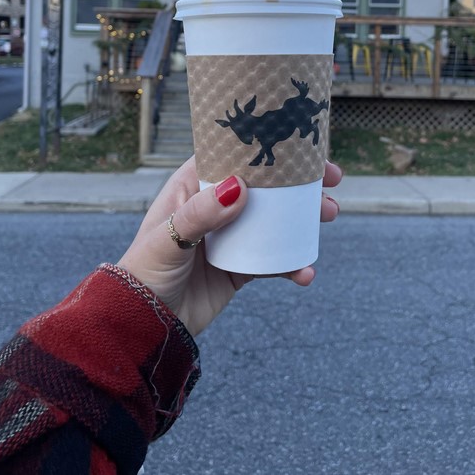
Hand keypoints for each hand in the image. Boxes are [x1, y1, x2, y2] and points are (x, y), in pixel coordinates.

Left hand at [118, 157, 341, 336]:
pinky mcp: (241, 267)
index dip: (266, 148)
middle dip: (298, 182)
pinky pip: (274, 260)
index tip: (301, 148)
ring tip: (329, 216)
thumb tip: (239, 186)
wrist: (143, 327)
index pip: (232, 157)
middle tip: (330, 181)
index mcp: (192, 188)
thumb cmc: (145, 273)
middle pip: (264, 186)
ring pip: (275, 219)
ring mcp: (231, 237)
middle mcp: (215, 207)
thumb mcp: (167, 239)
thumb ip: (200, 214)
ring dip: (304, 216)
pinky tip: (305, 272)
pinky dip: (293, 263)